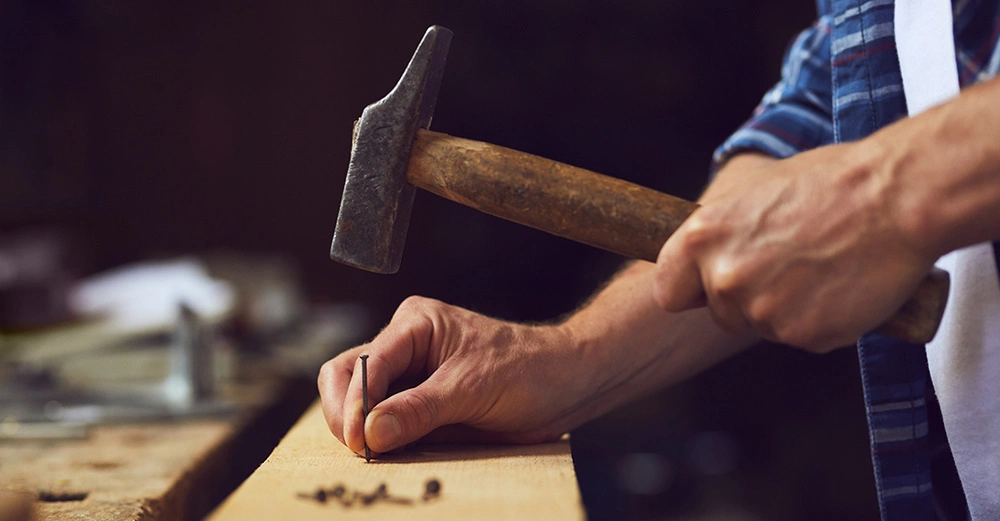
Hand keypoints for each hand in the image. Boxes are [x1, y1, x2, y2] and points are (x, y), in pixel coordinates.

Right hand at [317, 296, 585, 455]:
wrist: (566, 385)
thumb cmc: (528, 369)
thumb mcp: (473, 388)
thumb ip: (420, 409)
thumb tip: (371, 431)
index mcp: (415, 324)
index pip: (365, 361)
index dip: (356, 401)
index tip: (359, 439)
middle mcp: (404, 345)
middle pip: (345, 376)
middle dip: (345, 413)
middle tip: (358, 450)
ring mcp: (408, 376)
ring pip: (358, 401)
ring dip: (358, 429)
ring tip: (372, 454)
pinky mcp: (417, 405)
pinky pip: (384, 423)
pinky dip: (379, 440)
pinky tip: (387, 454)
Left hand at [653, 145, 935, 350]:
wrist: (897, 198)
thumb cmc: (832, 182)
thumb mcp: (757, 189)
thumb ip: (725, 228)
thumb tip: (711, 248)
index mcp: (701, 238)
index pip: (669, 291)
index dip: (692, 289)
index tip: (710, 285)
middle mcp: (723, 278)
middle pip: (720, 314)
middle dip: (749, 299)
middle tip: (791, 267)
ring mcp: (762, 311)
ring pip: (763, 327)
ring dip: (788, 310)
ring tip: (823, 268)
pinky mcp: (803, 335)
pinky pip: (804, 338)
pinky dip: (823, 321)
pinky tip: (844, 286)